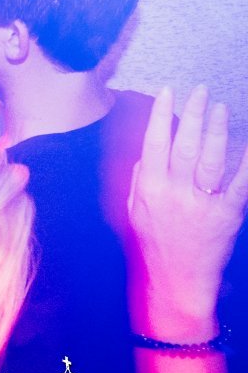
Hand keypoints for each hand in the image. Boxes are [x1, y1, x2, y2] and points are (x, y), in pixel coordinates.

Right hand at [128, 86, 247, 336]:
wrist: (176, 280)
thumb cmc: (154, 244)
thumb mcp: (135, 210)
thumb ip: (140, 179)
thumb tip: (148, 152)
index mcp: (149, 189)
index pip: (154, 143)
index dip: (162, 116)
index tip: (169, 93)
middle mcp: (173, 193)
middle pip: (183, 145)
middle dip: (192, 115)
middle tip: (200, 92)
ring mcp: (200, 203)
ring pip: (209, 159)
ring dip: (216, 130)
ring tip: (221, 108)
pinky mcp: (226, 215)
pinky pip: (239, 183)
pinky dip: (246, 162)